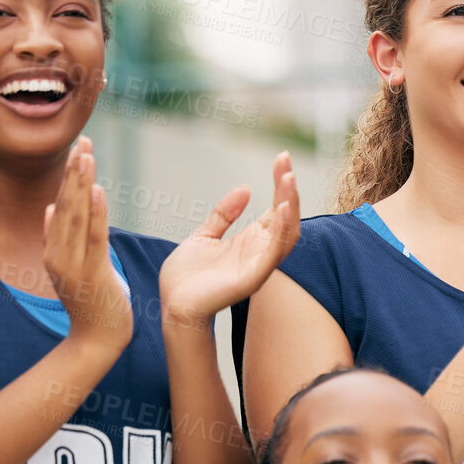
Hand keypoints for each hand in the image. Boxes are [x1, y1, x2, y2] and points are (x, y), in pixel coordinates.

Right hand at [45, 137, 131, 350]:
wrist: (97, 339)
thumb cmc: (91, 301)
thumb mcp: (74, 265)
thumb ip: (59, 238)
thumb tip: (50, 207)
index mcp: (53, 249)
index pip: (62, 205)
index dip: (70, 177)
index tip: (80, 149)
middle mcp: (58, 254)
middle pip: (66, 205)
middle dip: (75, 172)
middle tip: (85, 141)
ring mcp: (72, 265)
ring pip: (77, 217)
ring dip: (82, 185)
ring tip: (87, 156)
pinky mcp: (91, 274)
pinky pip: (94, 239)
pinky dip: (96, 213)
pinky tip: (99, 191)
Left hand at [160, 152, 300, 332]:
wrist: (173, 306)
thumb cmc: (188, 277)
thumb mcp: (205, 235)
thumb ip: (224, 214)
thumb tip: (246, 189)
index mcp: (251, 242)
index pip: (274, 208)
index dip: (280, 183)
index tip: (282, 158)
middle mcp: (259, 252)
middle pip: (286, 217)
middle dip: (288, 189)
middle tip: (286, 160)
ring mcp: (258, 265)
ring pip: (286, 234)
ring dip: (290, 206)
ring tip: (288, 179)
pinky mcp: (251, 278)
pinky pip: (273, 254)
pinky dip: (280, 231)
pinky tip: (280, 209)